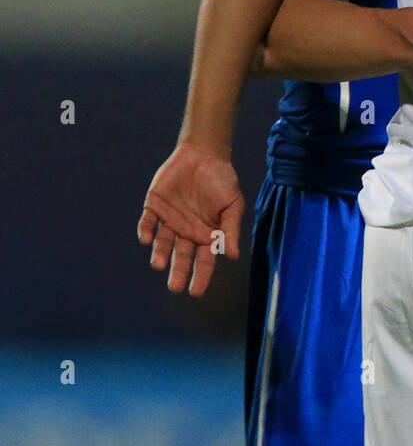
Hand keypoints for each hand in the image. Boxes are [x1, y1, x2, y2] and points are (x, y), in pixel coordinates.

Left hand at [137, 143, 245, 297]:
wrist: (203, 153)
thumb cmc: (222, 180)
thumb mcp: (232, 204)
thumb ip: (231, 229)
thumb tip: (232, 256)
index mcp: (207, 234)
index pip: (204, 261)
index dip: (200, 276)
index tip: (195, 292)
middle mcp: (186, 231)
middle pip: (181, 256)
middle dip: (178, 272)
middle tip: (175, 287)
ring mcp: (169, 220)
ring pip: (162, 242)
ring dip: (159, 253)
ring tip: (159, 264)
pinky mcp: (154, 206)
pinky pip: (147, 222)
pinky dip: (145, 231)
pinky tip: (146, 239)